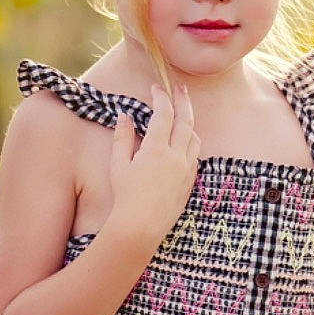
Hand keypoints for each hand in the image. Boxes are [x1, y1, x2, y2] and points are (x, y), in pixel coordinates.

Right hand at [105, 82, 199, 253]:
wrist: (140, 226)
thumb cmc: (125, 196)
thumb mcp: (118, 165)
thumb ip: (122, 137)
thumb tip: (124, 115)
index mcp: (156, 149)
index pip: (163, 114)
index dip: (161, 97)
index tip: (156, 88)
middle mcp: (176, 156)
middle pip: (186, 121)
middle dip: (183, 101)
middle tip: (180, 88)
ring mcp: (186, 170)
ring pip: (194, 138)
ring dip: (188, 123)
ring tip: (182, 116)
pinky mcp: (190, 182)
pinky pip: (195, 156)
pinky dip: (190, 144)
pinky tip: (183, 143)